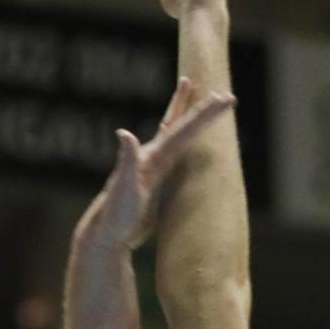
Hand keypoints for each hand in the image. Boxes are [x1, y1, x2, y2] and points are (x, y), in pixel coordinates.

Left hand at [81, 77, 234, 250]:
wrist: (106, 234)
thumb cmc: (115, 213)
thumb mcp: (123, 187)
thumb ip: (127, 161)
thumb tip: (124, 133)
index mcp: (152, 156)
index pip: (182, 130)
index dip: (203, 114)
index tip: (224, 99)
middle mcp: (153, 157)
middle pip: (180, 126)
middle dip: (201, 109)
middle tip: (223, 94)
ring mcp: (154, 169)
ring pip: (175, 135)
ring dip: (186, 116)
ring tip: (193, 96)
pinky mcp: (156, 182)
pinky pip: (175, 156)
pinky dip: (182, 144)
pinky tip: (184, 141)